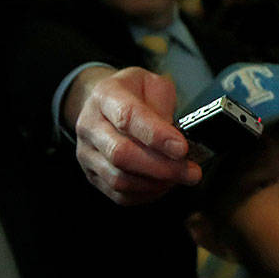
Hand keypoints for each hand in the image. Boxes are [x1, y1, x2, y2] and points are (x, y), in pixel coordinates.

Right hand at [67, 66, 200, 204]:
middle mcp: (90, 125)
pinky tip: (164, 185)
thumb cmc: (134, 93)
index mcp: (106, 96)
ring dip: (156, 183)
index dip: (157, 136)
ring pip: (119, 179)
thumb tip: (176, 138)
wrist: (106, 103)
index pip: (128, 118)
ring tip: (181, 178)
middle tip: (191, 171)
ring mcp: (87, 152)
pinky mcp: (92, 174)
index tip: (182, 148)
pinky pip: (118, 194)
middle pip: (121, 154)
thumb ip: (165, 106)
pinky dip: (146, 194)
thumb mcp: (154, 84)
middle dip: (162, 167)